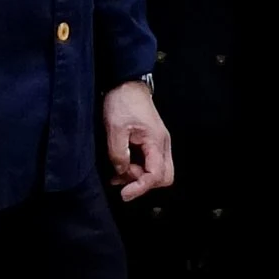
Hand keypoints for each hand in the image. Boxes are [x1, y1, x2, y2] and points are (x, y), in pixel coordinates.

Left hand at [102, 79, 174, 203]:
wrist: (127, 84)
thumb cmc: (123, 102)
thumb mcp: (115, 127)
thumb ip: (118, 153)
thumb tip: (122, 172)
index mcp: (156, 141)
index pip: (156, 175)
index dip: (140, 187)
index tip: (124, 194)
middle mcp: (163, 145)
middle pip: (164, 177)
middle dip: (144, 183)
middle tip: (123, 178)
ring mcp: (159, 144)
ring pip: (157, 172)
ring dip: (139, 177)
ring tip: (117, 173)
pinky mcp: (153, 143)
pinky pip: (150, 163)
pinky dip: (138, 169)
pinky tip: (121, 167)